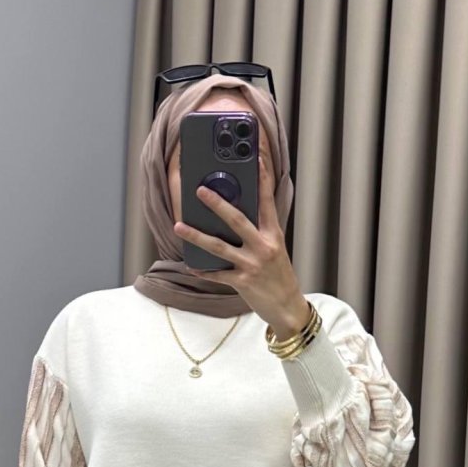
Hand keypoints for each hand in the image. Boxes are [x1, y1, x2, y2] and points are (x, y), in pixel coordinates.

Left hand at [173, 152, 310, 335]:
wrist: (288, 309)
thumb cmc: (279, 277)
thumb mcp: (275, 250)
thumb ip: (260, 233)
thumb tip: (235, 216)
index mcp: (273, 235)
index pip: (267, 201)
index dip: (262, 178)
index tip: (256, 157)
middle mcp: (263, 247)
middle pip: (237, 220)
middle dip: (217, 204)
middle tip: (199, 190)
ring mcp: (252, 265)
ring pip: (219, 247)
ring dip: (196, 236)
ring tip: (179, 226)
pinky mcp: (243, 282)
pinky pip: (217, 274)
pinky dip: (202, 270)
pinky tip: (189, 265)